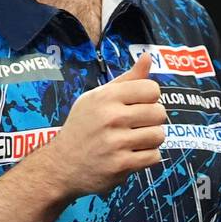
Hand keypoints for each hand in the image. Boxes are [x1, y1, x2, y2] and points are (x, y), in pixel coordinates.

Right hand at [31, 52, 166, 197]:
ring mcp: (115, 142)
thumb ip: (128, 79)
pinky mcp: (120, 165)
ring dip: (151, 139)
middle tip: (137, 124)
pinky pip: (154, 157)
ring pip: (159, 135)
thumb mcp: (99, 97)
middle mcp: (110, 117)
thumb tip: (148, 56)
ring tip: (134, 140)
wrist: (61, 164)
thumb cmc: (84, 126)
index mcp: (106, 97)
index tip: (139, 105)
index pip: (152, 89)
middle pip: (159, 113)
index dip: (150, 98)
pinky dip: (147, 157)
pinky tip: (132, 154)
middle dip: (153, 119)